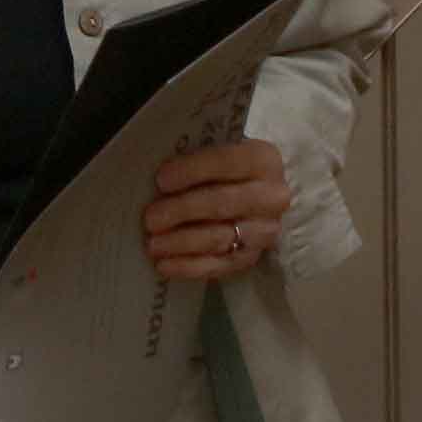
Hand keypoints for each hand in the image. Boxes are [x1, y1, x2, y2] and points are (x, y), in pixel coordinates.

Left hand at [144, 136, 295, 286]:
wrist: (251, 199)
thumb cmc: (222, 171)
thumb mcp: (214, 154)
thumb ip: (192, 159)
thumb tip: (156, 179)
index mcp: (263, 159)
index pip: (226, 162)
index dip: (192, 171)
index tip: (161, 181)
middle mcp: (271, 197)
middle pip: (222, 203)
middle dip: (182, 211)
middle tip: (150, 219)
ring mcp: (264, 231)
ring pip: (220, 237)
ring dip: (182, 242)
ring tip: (153, 244)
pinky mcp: (252, 257)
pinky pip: (219, 265)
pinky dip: (189, 267)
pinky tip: (164, 265)